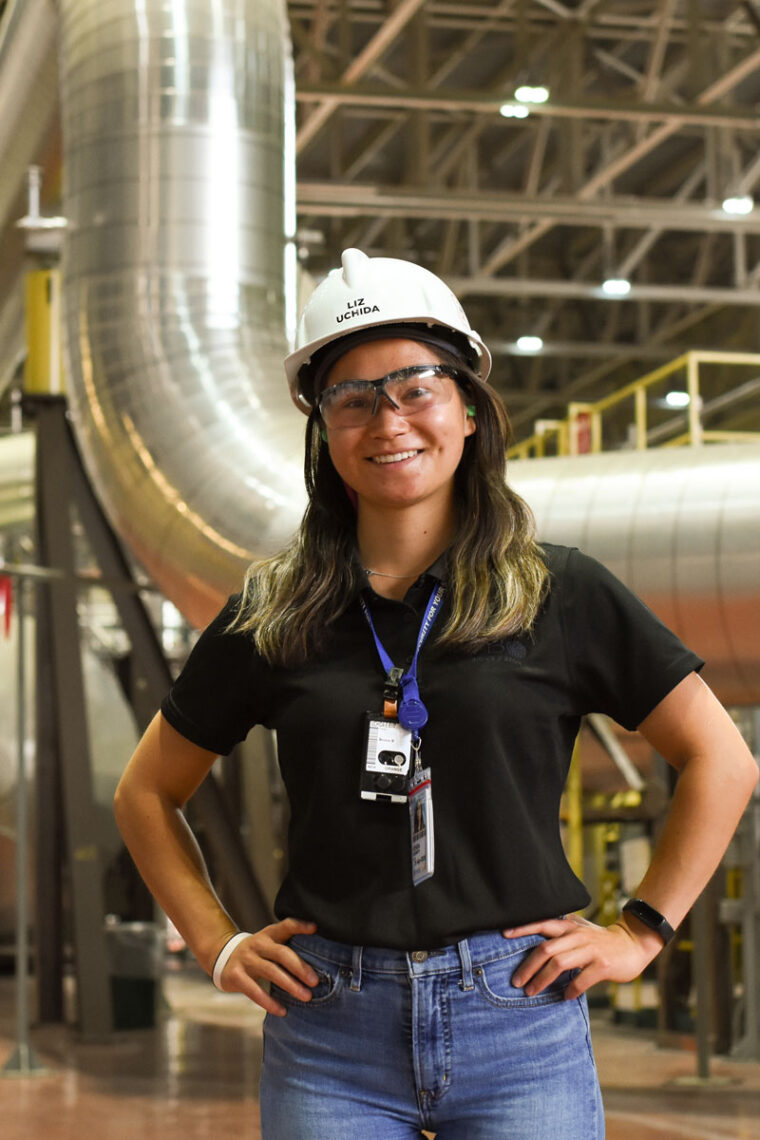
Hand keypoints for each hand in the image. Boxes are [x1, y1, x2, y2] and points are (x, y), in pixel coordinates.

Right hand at [216, 918, 318, 1015]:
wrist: (222, 957)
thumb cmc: (257, 954)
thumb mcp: (269, 944)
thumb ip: (287, 949)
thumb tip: (317, 967)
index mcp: (269, 934)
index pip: (285, 926)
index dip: (300, 926)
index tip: (315, 928)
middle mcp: (258, 943)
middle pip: (281, 953)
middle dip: (300, 967)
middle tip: (315, 981)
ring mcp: (246, 959)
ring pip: (271, 971)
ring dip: (290, 985)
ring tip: (306, 997)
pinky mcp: (236, 975)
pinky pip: (254, 991)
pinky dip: (269, 1002)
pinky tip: (282, 1010)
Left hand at [503, 913, 663, 999]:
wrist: (633, 943)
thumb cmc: (601, 940)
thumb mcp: (580, 929)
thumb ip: (560, 933)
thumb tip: (534, 943)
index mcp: (570, 927)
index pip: (542, 924)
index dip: (522, 928)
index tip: (504, 935)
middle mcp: (577, 936)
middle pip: (545, 949)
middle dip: (528, 967)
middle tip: (516, 981)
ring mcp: (590, 950)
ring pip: (559, 963)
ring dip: (542, 979)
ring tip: (532, 992)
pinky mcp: (603, 965)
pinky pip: (581, 979)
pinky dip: (570, 989)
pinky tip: (564, 996)